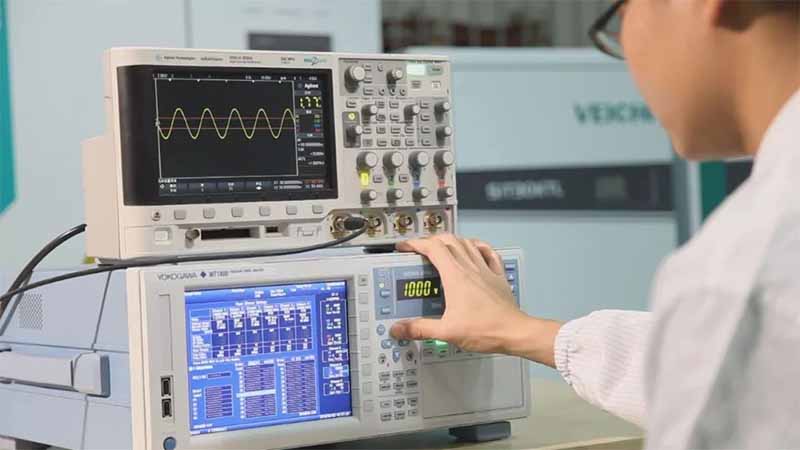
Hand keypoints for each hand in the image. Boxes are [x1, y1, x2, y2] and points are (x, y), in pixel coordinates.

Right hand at [389, 234, 561, 366]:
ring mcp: (486, 269)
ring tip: (442, 248)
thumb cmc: (484, 330)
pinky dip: (477, 246)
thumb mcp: (446, 332)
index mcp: (455, 276)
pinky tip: (474, 249)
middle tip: (420, 249)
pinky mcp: (497, 276)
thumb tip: (398, 329)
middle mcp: (470, 267)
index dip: (416, 244)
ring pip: (467, 243)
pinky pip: (488, 252)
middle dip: (431, 240)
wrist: (514, 332)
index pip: (433, 248)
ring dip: (451, 241)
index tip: (405, 248)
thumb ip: (420, 329)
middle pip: (448, 241)